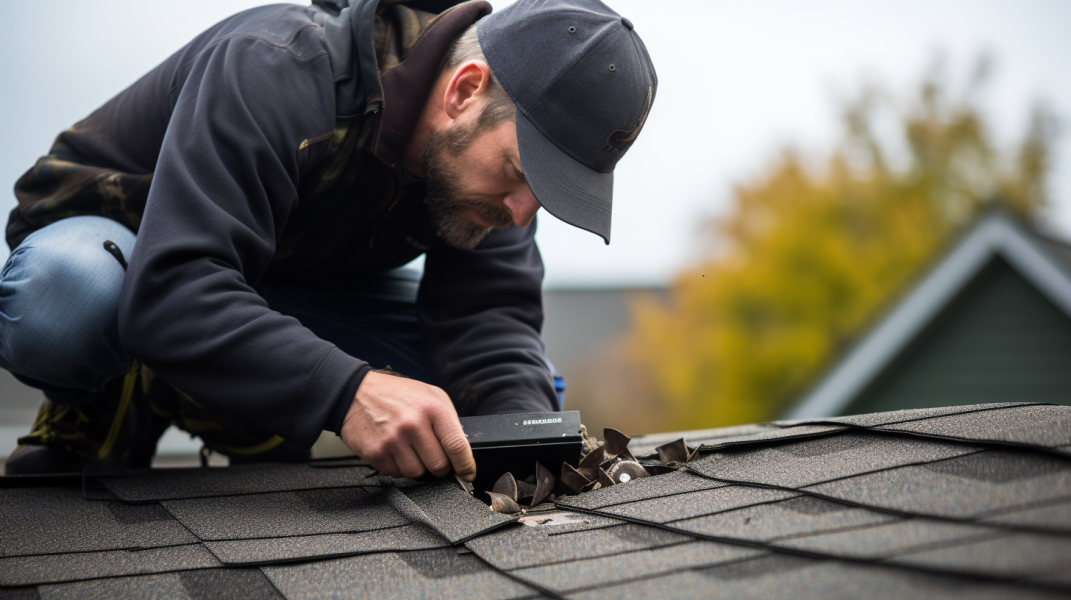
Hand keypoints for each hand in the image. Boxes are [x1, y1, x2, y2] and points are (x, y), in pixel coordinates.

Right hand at [340, 371, 475, 480]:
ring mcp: (393, 440)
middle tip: (431, 455)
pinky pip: (396, 474)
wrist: (356, 391)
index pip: (457, 446)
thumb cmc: (397, 394)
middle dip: (439, 465)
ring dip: (417, 466)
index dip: (466, 465)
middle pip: (439, 466)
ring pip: (417, 473)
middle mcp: (413, 424)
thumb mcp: (431, 395)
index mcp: (432, 408)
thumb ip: (449, 420)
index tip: (467, 473)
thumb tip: (462, 451)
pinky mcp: (376, 453)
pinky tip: (394, 449)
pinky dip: (398, 467)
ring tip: (409, 448)